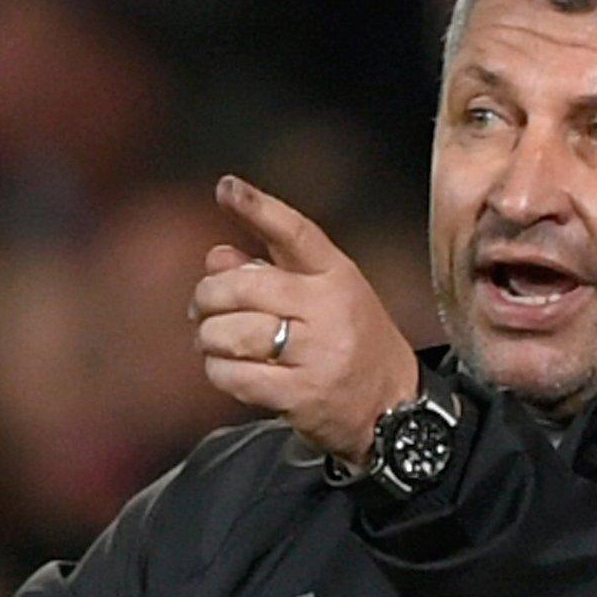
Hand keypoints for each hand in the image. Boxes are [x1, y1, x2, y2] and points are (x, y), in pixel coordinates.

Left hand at [190, 176, 417, 464]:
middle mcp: (330, 311)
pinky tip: (228, 369)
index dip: (259, 208)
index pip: (297, 233)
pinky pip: (233, 375)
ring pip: (230, 332)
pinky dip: (218, 370)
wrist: (394, 409)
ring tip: (215, 342)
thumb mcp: (326, 299)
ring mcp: (317, 354)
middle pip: (243, 287)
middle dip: (208, 297)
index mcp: (338, 277)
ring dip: (209, 338)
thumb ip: (272, 272)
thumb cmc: (353, 345)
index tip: (227, 187)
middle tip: (201, 307)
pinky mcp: (300, 395)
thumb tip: (216, 257)